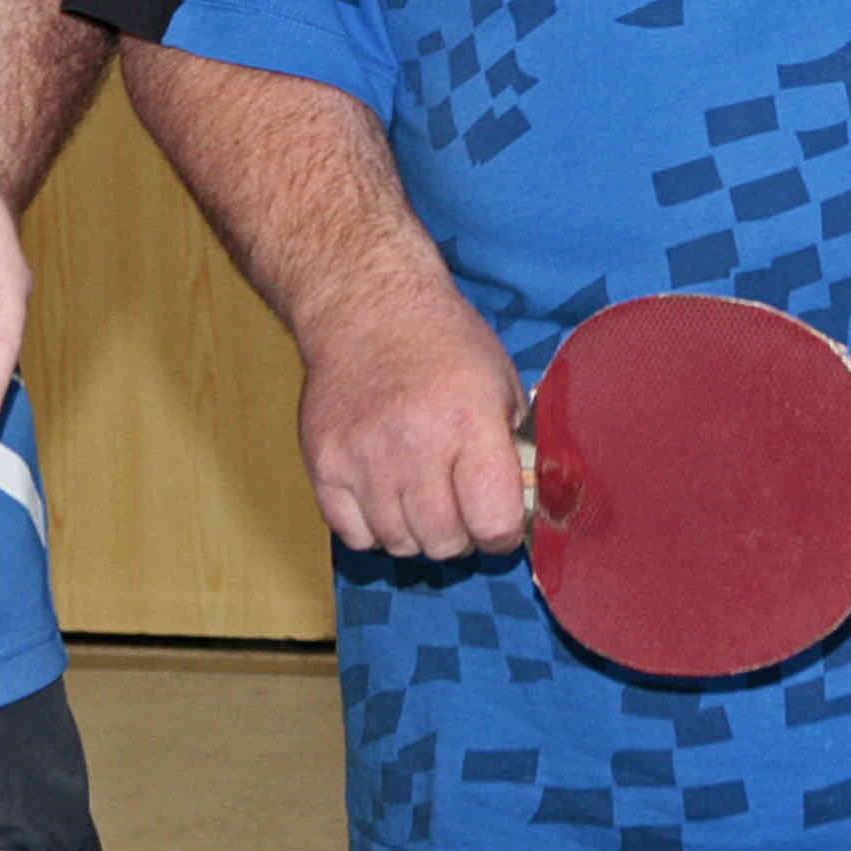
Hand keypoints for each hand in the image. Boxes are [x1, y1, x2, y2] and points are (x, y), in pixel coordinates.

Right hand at [293, 277, 527, 561]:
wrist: (366, 306)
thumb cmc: (444, 344)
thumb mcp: (501, 382)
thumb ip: (515, 447)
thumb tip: (527, 508)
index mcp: (470, 421)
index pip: (493, 522)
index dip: (503, 533)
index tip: (499, 521)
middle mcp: (415, 444)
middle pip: (444, 542)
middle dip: (461, 535)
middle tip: (459, 507)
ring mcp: (363, 457)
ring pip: (398, 544)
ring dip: (416, 532)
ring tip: (420, 495)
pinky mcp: (323, 463)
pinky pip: (354, 535)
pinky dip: (374, 527)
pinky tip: (385, 494)